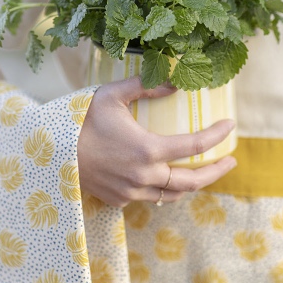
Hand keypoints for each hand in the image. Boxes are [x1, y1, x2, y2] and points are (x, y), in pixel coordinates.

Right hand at [77, 76, 236, 207]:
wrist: (51, 152)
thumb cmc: (81, 120)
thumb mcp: (112, 95)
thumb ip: (145, 87)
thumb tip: (175, 82)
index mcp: (148, 149)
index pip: (195, 146)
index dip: (217, 136)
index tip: (231, 126)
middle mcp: (145, 176)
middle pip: (193, 181)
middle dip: (217, 172)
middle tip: (231, 161)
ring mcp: (132, 192)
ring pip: (173, 194)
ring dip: (192, 184)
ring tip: (201, 172)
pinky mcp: (119, 200)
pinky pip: (149, 198)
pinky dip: (162, 189)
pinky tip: (165, 179)